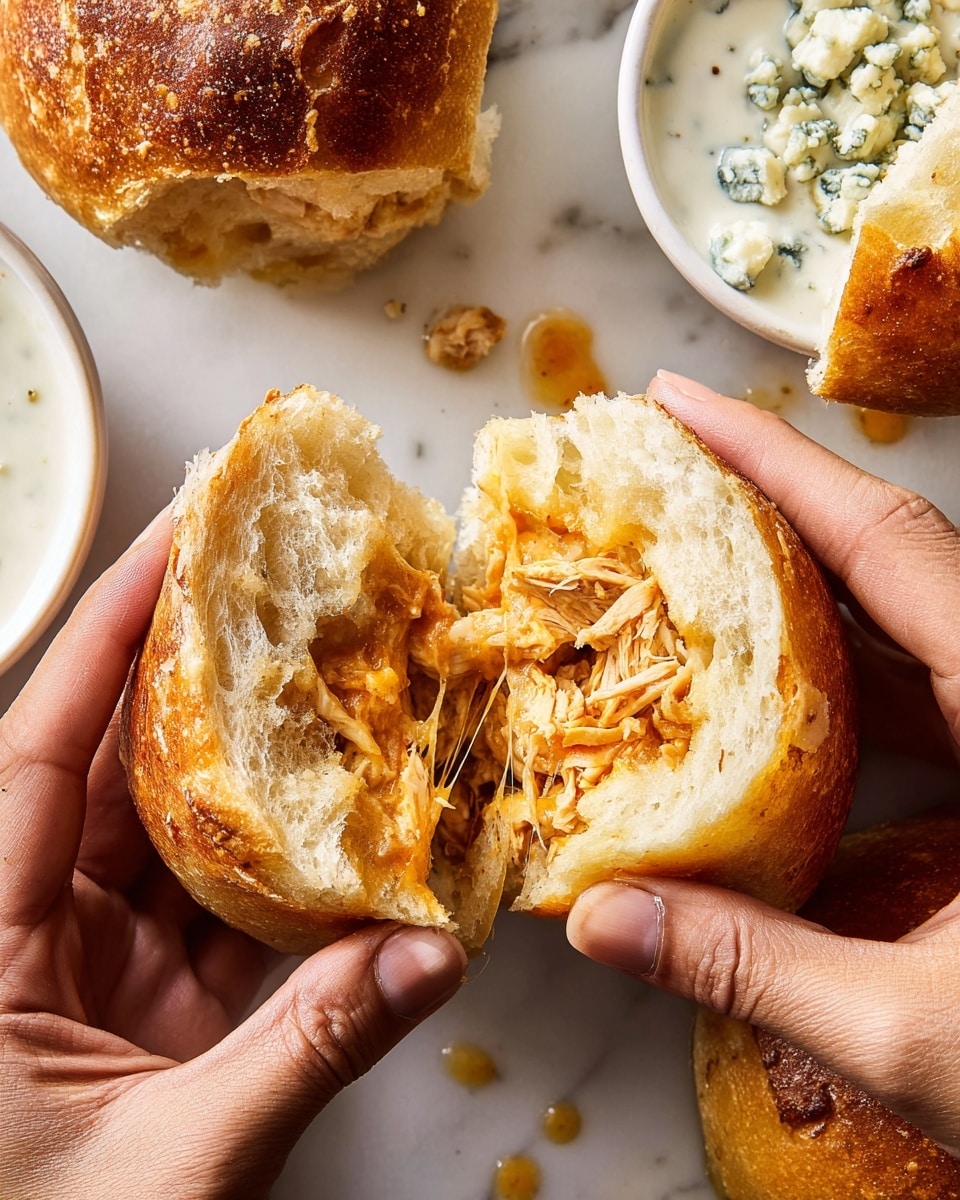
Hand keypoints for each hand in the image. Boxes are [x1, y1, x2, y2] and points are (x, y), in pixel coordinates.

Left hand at [0, 513, 465, 1199]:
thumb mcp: (170, 1164)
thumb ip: (305, 1055)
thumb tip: (431, 960)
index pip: (35, 755)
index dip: (103, 642)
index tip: (166, 547)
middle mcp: (32, 932)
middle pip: (111, 772)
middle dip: (189, 678)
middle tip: (261, 591)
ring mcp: (92, 967)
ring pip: (175, 836)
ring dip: (247, 771)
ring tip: (315, 685)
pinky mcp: (149, 1006)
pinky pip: (217, 911)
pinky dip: (280, 874)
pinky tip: (339, 831)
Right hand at [567, 372, 959, 1151]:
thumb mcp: (916, 1029)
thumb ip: (753, 967)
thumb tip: (602, 923)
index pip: (884, 541)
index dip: (771, 460)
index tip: (674, 401)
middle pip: (891, 558)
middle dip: (770, 509)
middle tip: (661, 481)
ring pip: (908, 621)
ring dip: (799, 594)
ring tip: (692, 576)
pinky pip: (928, 689)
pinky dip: (843, 678)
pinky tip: (774, 699)